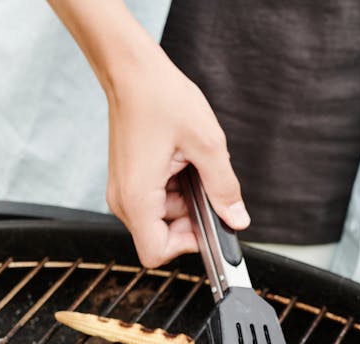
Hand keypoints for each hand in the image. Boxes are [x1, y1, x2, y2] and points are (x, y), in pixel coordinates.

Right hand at [104, 46, 249, 267]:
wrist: (132, 73)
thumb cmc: (160, 99)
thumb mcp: (206, 144)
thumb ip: (224, 187)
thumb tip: (237, 219)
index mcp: (138, 197)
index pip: (156, 253)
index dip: (186, 246)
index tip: (208, 223)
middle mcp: (124, 201)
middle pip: (159, 238)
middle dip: (189, 219)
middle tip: (206, 186)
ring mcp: (123, 191)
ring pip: (159, 219)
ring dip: (182, 201)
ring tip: (191, 164)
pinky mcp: (126, 182)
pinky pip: (153, 202)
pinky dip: (172, 190)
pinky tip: (179, 162)